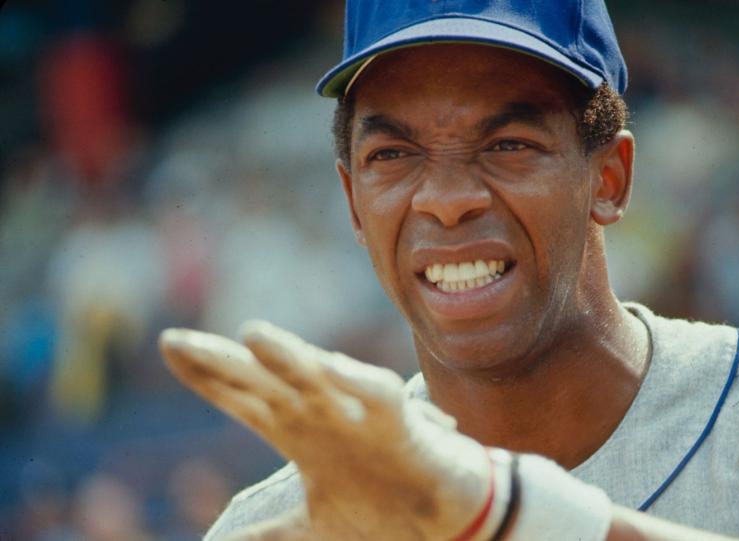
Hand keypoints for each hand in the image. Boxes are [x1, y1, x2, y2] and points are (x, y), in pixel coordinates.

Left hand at [159, 322, 493, 539]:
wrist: (442, 513)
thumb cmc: (381, 506)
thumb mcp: (311, 524)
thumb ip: (268, 533)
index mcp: (298, 432)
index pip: (242, 397)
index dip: (205, 376)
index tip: (167, 347)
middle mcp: (321, 414)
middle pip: (263, 381)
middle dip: (220, 361)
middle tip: (174, 341)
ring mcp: (357, 414)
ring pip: (317, 378)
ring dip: (286, 356)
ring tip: (250, 334)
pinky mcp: (398, 422)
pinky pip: (377, 395)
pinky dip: (356, 381)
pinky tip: (331, 366)